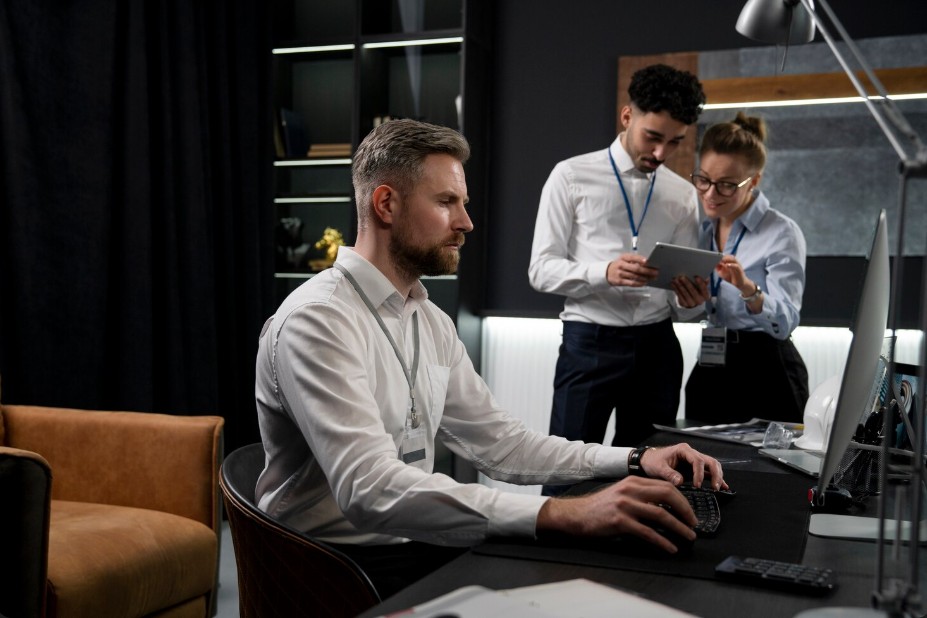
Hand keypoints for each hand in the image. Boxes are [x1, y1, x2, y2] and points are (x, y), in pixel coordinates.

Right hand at [537, 477, 698, 552]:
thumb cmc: (599, 507)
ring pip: (661, 515)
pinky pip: (648, 533)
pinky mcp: (620, 522)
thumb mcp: (621, 493)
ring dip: (679, 528)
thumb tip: (666, 508)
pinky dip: (663, 542)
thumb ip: (641, 495)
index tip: (689, 512)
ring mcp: (625, 506)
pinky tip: (670, 548)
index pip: (666, 486)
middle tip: (693, 523)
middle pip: (667, 496)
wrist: (576, 515)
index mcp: (633, 481)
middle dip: (685, 510)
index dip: (682, 499)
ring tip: (688, 537)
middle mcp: (630, 490)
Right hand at [606, 253, 657, 286]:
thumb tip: (648, 264)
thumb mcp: (624, 259)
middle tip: (655, 272)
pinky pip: (632, 283)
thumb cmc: (619, 265)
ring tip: (652, 278)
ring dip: (645, 278)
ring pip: (635, 276)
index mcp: (623, 257)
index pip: (633, 257)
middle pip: (636, 268)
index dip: (641, 259)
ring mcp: (620, 274)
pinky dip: (639, 283)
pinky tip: (644, 282)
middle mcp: (621, 265)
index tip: (648, 261)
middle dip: (647, 271)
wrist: (606, 272)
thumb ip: (634, 260)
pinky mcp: (620, 281)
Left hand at [639, 443, 726, 490]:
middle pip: (710, 461)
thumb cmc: (652, 461)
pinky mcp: (694, 469)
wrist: (648, 461)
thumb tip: (680, 482)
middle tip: (715, 487)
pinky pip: (708, 472)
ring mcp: (694, 461)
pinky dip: (716, 479)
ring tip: (718, 488)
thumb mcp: (658, 468)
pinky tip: (723, 487)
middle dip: (715, 474)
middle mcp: (691, 454)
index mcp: (683, 450)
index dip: (699, 473)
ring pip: (712, 466)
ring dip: (717, 476)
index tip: (697, 485)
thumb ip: (669, 474)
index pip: (697, 460)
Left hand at [671, 275, 708, 307]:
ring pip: (685, 293)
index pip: (704, 289)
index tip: (696, 277)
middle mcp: (700, 300)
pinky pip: (679, 296)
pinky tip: (673, 283)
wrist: (692, 301)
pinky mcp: (684, 304)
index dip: (700, 283)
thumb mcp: (702, 287)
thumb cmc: (698, 290)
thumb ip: (704, 281)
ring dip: (679, 285)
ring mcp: (691, 303)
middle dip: (687, 283)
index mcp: (706, 296)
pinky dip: (676, 289)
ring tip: (675, 279)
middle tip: (682, 277)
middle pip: (693, 291)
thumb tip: (706, 276)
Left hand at [715, 255, 753, 296]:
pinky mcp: (740, 270)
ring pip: (733, 259)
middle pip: (729, 256)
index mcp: (730, 262)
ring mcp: (738, 265)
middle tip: (717, 257)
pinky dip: (732, 265)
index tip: (714, 256)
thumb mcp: (722, 273)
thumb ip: (718, 268)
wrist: (740, 284)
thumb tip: (713, 264)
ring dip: (727, 259)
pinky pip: (736, 266)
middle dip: (723, 256)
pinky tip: (727, 265)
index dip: (720, 256)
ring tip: (721, 259)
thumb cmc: (731, 277)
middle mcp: (734, 262)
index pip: (725, 256)